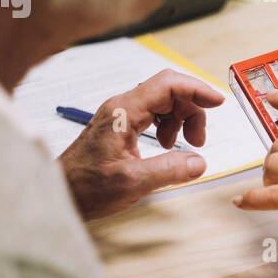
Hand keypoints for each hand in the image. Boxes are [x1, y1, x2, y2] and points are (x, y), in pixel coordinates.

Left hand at [59, 69, 222, 219]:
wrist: (60, 193)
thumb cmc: (86, 187)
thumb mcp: (132, 182)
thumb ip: (169, 170)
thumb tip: (199, 162)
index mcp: (124, 113)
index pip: (168, 85)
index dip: (196, 90)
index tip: (218, 103)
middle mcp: (122, 108)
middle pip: (169, 92)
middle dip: (192, 111)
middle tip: (199, 141)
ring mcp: (120, 115)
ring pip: (162, 103)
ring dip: (181, 120)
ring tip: (184, 146)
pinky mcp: (119, 127)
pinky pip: (152, 115)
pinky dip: (168, 127)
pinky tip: (166, 148)